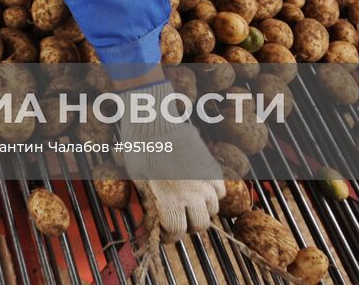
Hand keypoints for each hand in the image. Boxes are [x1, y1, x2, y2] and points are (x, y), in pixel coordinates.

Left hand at [119, 82, 225, 239]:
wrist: (154, 121)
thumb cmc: (139, 149)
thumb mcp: (137, 180)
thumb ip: (148, 205)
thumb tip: (149, 226)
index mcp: (169, 201)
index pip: (176, 232)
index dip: (168, 236)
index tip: (163, 233)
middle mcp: (192, 195)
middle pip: (199, 225)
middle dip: (187, 226)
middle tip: (177, 219)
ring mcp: (205, 182)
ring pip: (213, 209)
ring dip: (202, 211)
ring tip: (189, 203)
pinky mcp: (212, 168)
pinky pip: (221, 191)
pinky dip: (213, 194)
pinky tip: (200, 188)